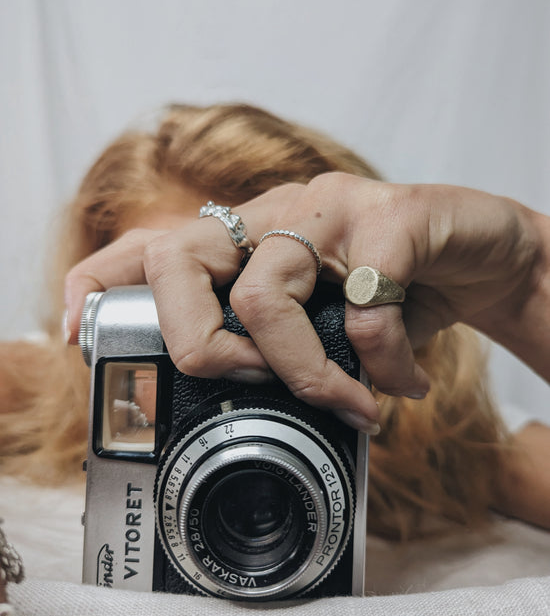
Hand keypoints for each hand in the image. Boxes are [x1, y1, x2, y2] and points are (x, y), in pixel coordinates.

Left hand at [65, 174, 547, 430]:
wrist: (483, 253)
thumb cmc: (397, 289)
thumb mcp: (328, 322)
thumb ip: (289, 348)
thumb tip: (256, 407)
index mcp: (252, 238)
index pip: (155, 244)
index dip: (100, 281)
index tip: (75, 332)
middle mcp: (278, 213)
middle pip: (180, 260)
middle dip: (202, 346)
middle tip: (257, 385)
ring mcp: (330, 208)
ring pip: (266, 292)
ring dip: (303, 372)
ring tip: (351, 403)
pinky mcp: (391, 218)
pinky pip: (367, 308)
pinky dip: (384, 363)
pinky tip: (405, 382)